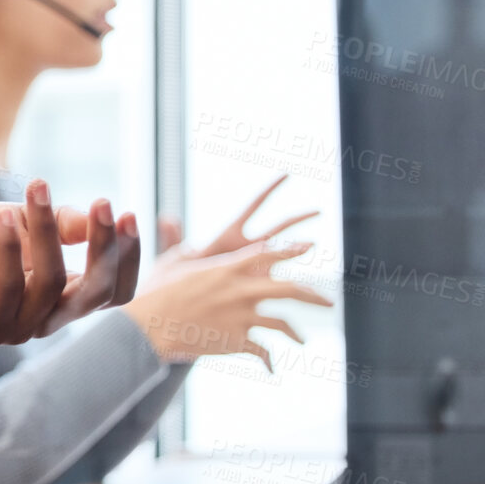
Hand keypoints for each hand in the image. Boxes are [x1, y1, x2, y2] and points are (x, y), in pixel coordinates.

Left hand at [0, 180, 141, 346]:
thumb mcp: (25, 223)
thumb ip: (61, 224)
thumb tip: (96, 217)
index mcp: (64, 298)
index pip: (114, 292)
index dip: (129, 259)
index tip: (130, 213)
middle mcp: (47, 319)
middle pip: (95, 293)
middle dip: (105, 247)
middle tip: (104, 203)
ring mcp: (16, 327)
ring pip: (50, 282)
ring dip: (47, 232)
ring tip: (36, 187)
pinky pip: (7, 288)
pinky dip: (10, 250)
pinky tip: (6, 218)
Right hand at [125, 239, 330, 370]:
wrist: (149, 327)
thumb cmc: (155, 292)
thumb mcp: (173, 264)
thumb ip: (188, 251)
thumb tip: (193, 244)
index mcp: (227, 268)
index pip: (268, 254)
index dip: (290, 249)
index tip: (309, 246)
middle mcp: (241, 290)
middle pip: (289, 289)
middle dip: (313, 296)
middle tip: (328, 302)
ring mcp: (241, 317)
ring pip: (282, 323)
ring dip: (296, 333)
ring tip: (303, 341)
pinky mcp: (237, 341)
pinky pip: (262, 351)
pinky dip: (268, 360)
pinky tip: (272, 369)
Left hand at [144, 174, 318, 294]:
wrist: (184, 309)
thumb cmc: (178, 281)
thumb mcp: (176, 259)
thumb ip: (174, 239)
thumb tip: (166, 218)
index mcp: (230, 235)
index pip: (253, 206)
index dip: (269, 190)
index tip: (286, 174)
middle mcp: (247, 249)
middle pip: (278, 227)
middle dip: (298, 218)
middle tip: (318, 210)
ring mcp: (256, 267)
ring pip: (286, 255)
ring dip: (302, 250)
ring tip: (317, 246)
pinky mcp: (260, 288)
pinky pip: (281, 283)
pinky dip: (296, 285)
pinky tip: (311, 289)